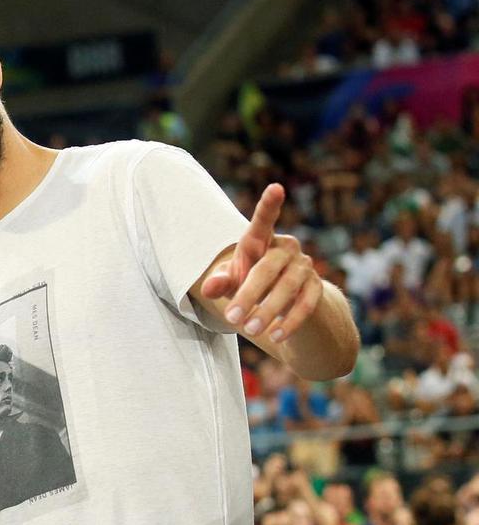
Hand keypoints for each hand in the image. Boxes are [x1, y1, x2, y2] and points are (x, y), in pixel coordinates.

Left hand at [201, 184, 322, 343]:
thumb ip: (220, 282)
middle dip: (249, 294)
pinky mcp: (316, 288)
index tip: (275, 188)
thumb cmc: (248, 285)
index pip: (263, 222)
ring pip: (288, 287)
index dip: (269, 205)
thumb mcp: (231, 283)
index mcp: (262, 241)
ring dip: (268, 310)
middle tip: (231, 318)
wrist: (282, 306)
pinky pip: (306, 304)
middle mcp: (286, 248)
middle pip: (268, 268)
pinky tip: (276, 336)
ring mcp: (304, 267)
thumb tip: (208, 288)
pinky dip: (291, 321)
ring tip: (250, 330)